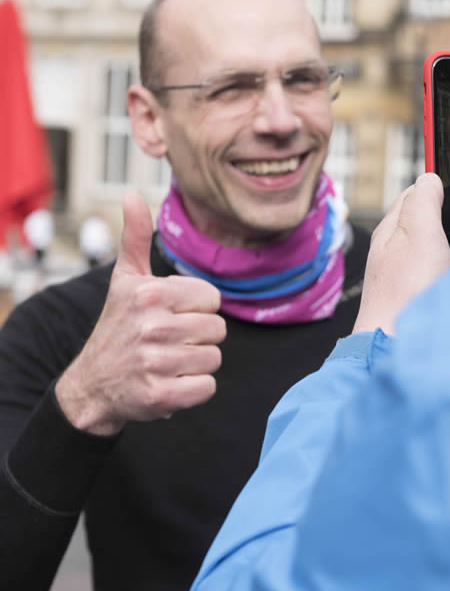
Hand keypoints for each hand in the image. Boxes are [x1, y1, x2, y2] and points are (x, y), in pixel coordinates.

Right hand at [55, 192, 225, 436]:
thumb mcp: (124, 279)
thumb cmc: (117, 326)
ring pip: (213, 358)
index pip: (212, 299)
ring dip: (196, 363)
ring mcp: (155, 363)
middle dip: (198, 336)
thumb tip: (132, 194)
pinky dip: (194, 389)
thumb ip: (135, 237)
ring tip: (168, 361)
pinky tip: (170, 382)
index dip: (196, 308)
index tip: (171, 315)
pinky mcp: (160, 396)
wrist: (92, 384)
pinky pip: (207, 388)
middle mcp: (152, 326)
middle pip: (216, 329)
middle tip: (168, 341)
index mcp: (151, 293)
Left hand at [352, 173, 449, 335]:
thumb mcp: (419, 233)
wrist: (397, 345)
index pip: (413, 193)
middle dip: (443, 214)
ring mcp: (401, 278)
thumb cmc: (407, 292)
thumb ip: (424, 201)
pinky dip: (447, 267)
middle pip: (422, 221)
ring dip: (447, 242)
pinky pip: (433, 273)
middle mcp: (392, 252)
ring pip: (429, 248)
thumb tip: (428, 177)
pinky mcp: (412, 300)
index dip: (437, 185)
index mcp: (390, 229)